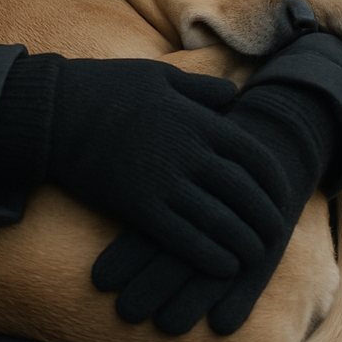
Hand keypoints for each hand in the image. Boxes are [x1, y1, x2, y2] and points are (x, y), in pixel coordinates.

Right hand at [91, 78, 337, 334]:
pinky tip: (224, 266)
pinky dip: (212, 256)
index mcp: (197, 119)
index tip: (282, 196)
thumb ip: (200, 88)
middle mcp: (189, 151)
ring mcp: (165, 182)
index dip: (274, 181)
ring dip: (244, 242)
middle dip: (266, 218)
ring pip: (221, 220)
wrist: (58, 114)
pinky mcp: (140, 208)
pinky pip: (186, 239)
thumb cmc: (107, 89)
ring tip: (255, 255)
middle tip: (276, 234)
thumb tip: (233, 96)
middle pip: (244, 192)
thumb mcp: (159, 76)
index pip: (253, 155)